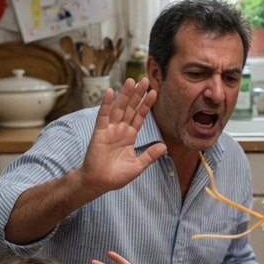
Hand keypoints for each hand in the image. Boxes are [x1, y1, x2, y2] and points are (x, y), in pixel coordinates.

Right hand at [80, 79, 167, 194]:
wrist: (98, 183)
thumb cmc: (116, 176)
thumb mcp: (138, 166)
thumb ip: (150, 155)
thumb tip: (165, 147)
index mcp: (129, 136)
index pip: (139, 117)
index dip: (146, 105)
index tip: (154, 92)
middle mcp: (120, 130)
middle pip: (130, 108)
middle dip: (137, 94)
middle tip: (144, 80)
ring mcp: (109, 130)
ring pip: (119, 108)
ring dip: (124, 95)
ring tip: (130, 81)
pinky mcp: (99, 133)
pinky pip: (103, 116)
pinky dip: (106, 104)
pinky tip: (110, 92)